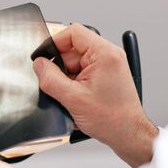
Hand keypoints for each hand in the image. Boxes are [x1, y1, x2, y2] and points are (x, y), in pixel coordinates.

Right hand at [33, 24, 157, 167]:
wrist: (128, 134)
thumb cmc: (112, 119)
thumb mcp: (73, 99)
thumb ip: (51, 79)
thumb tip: (39, 65)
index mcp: (104, 54)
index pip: (73, 33)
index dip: (53, 43)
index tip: (42, 57)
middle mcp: (108, 56)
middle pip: (71, 51)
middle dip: (60, 68)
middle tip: (57, 86)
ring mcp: (107, 67)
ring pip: (74, 64)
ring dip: (66, 80)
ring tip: (71, 98)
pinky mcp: (104, 77)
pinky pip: (81, 74)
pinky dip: (73, 86)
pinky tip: (76, 100)